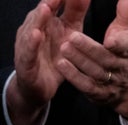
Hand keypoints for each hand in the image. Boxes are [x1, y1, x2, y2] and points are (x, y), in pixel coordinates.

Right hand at [9, 0, 89, 124]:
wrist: (40, 86)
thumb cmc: (55, 56)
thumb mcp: (69, 33)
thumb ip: (75, 13)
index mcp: (47, 22)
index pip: (53, 4)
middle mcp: (35, 29)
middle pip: (41, 13)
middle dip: (49, 2)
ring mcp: (28, 44)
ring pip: (32, 29)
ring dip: (38, 18)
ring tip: (46, 8)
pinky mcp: (26, 61)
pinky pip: (28, 50)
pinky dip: (31, 42)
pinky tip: (36, 35)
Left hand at [56, 0, 127, 115]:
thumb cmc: (127, 52)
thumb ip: (127, 12)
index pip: (127, 46)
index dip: (119, 43)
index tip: (110, 40)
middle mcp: (122, 68)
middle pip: (106, 59)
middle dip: (89, 49)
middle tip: (72, 37)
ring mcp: (111, 83)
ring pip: (95, 72)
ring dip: (79, 61)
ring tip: (63, 48)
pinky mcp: (100, 93)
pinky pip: (87, 86)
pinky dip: (74, 76)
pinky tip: (61, 65)